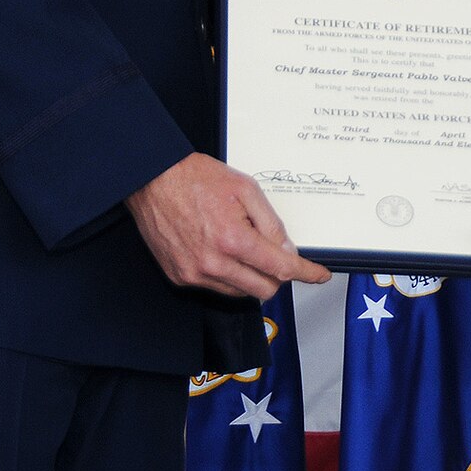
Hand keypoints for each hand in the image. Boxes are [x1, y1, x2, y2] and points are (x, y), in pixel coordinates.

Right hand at [126, 153, 330, 298]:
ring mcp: (194, 274)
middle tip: (275, 255)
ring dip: (251, 276)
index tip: (318, 275)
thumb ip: (271, 223)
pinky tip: (220, 250)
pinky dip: (227, 275)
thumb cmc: (195, 179)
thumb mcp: (245, 189)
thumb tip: (287, 250)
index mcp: (233, 239)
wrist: (152, 180)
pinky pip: (216, 288)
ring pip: (241, 292)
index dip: (306, 273)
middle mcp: (213, 264)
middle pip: (264, 290)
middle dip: (278, 276)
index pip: (281, 268)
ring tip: (240, 244)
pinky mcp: (180, 277)